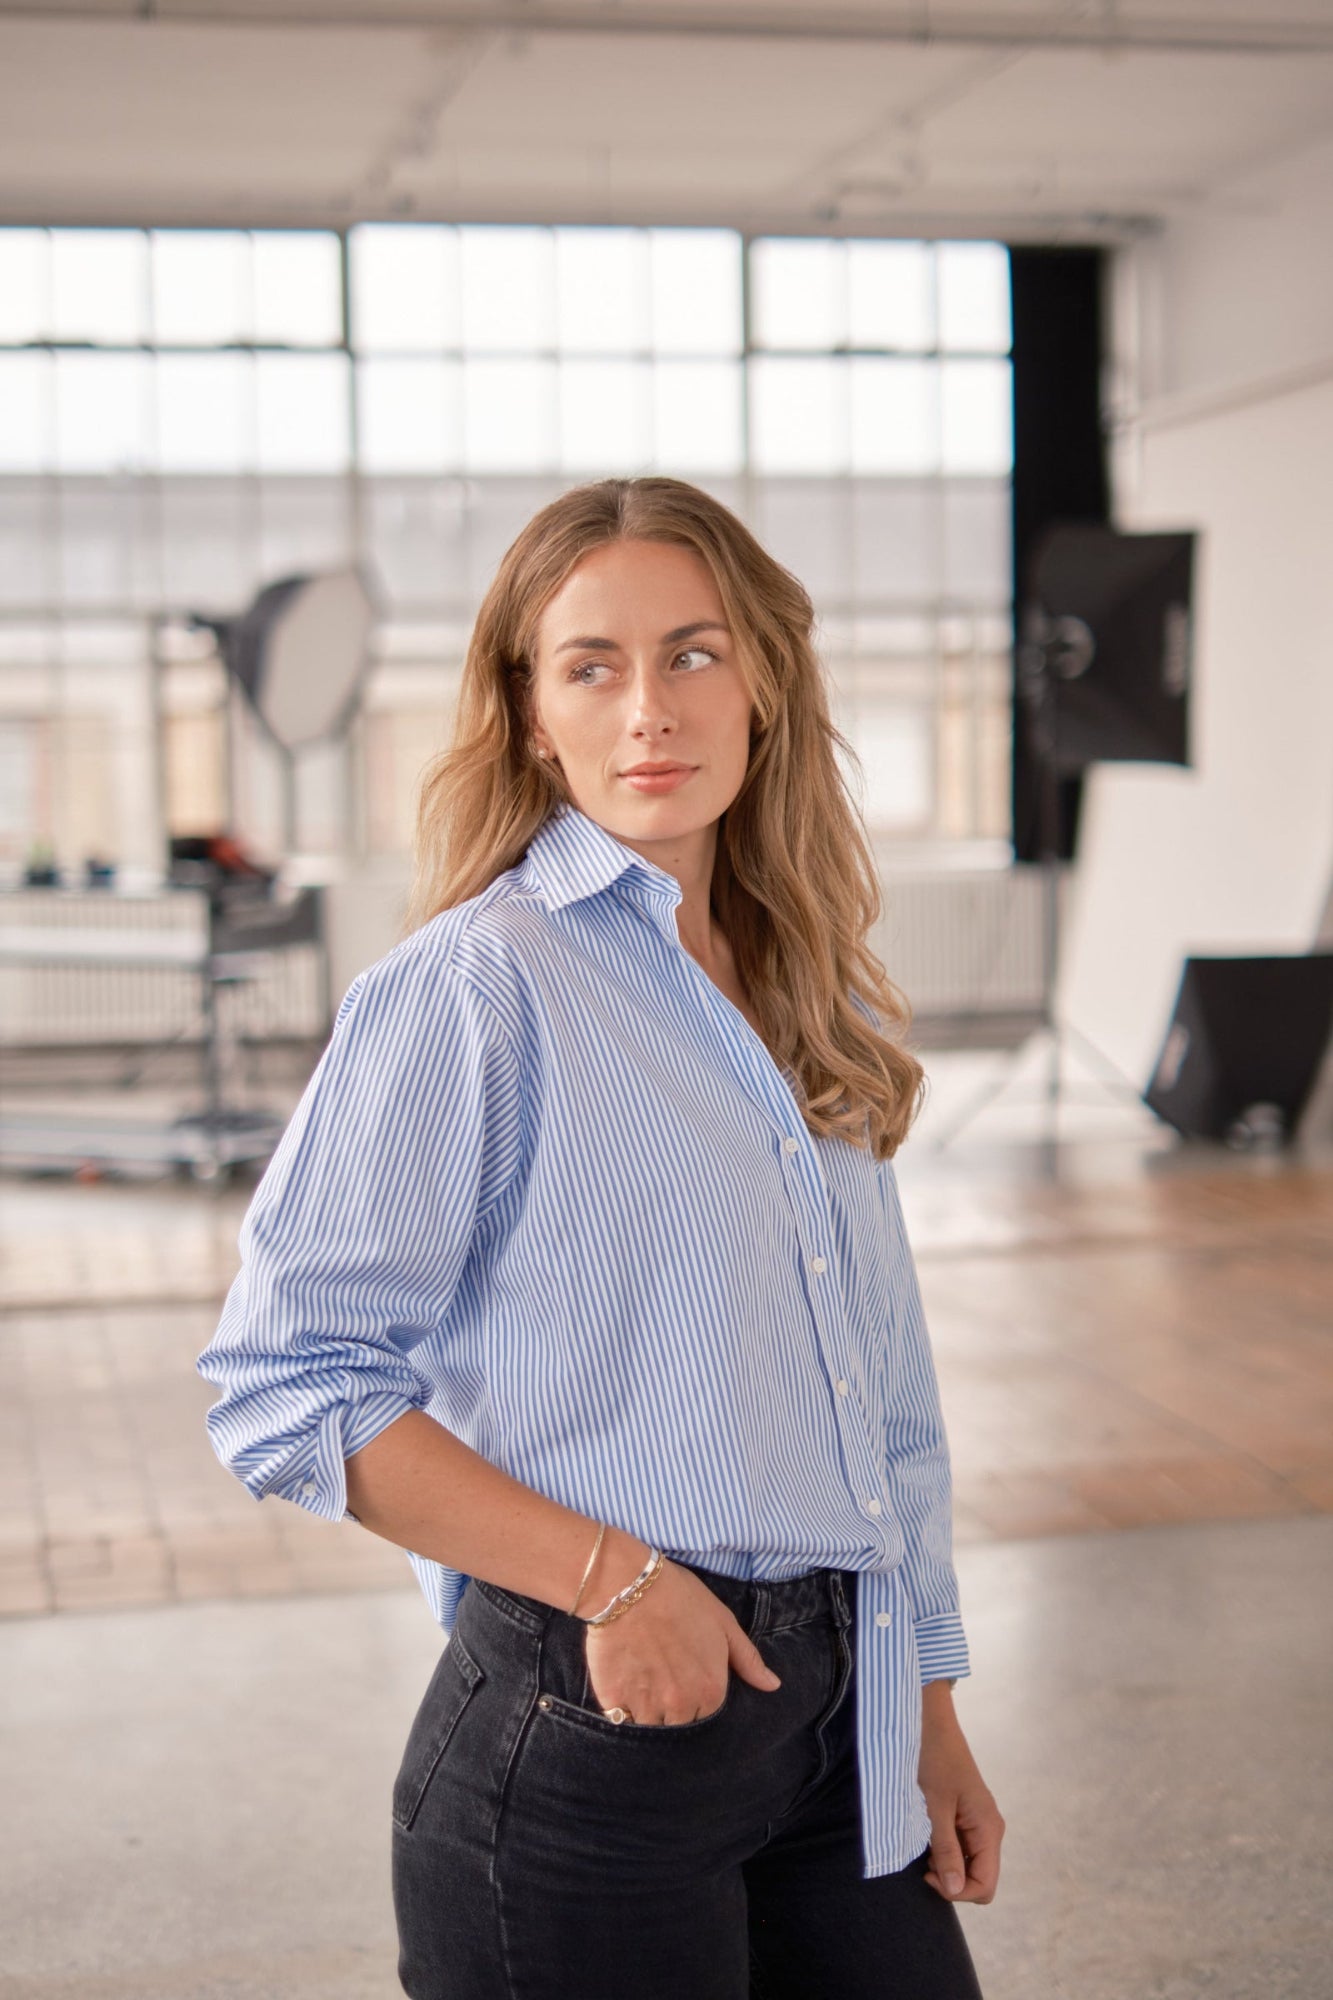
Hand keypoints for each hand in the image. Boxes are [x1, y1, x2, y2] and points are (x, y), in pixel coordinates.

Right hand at [582, 1554, 780, 1725]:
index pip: (708, 1715)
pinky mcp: (614, 1701)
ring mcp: (646, 1706)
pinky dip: (622, 1711)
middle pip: (680, 1726)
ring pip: (651, 1728)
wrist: (628, 1584)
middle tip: (662, 1677)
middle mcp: (681, 1706)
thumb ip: (748, 1660)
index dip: (696, 1697)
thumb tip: (773, 1685)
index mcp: (710, 1691)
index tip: (684, 1676)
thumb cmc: (679, 1598)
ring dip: (648, 1712)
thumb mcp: (723, 1623)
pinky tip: (623, 1685)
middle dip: (673, 1709)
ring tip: (642, 1681)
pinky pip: (621, 1721)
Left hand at [918, 1683, 1004, 1903]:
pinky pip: (961, 1847)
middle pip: (979, 1878)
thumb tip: (955, 1889)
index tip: (928, 1873)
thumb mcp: (935, 1807)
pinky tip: (927, 1832)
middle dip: (952, 1880)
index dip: (957, 1892)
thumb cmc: (932, 1759)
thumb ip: (946, 1849)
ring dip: (946, 1863)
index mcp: (989, 1829)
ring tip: (924, 1842)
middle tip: (924, 1860)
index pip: (985, 1886)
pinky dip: (944, 1849)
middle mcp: (989, 1829)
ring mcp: (979, 1822)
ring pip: (968, 1864)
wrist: (929, 1722)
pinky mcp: (966, 1815)